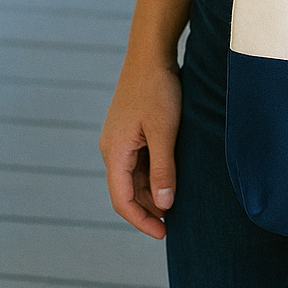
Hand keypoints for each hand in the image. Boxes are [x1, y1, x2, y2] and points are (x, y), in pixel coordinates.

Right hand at [99, 58, 181, 239]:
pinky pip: (138, 162)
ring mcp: (119, 139)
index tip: (163, 234)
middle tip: (175, 222)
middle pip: (126, 191)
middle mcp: (111, 148)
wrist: (151, 54)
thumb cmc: (157, 89)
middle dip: (149, 209)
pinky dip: (152, 174)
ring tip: (176, 202)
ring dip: (151, 192)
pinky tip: (170, 177)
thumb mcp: (165, 131)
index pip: (122, 200)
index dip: (142, 221)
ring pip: (133, 177)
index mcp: (114, 151)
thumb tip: (164, 204)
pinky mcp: (129, 130)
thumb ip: (163, 169)